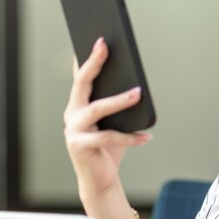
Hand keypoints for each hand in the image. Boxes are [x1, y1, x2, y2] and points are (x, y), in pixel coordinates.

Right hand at [63, 37, 151, 201]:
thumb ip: (116, 104)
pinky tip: (146, 136)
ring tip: (138, 93)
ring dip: (119, 100)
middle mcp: (71, 114)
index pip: (80, 76)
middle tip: (106, 46)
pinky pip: (107, 137)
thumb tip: (134, 83)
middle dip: (94, 62)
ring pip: (96, 109)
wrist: (100, 180)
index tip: (98, 39)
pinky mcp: (79, 146)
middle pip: (82, 84)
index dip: (87, 57)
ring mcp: (73, 130)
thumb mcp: (113, 122)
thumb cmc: (109, 148)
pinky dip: (129, 137)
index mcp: (78, 105)